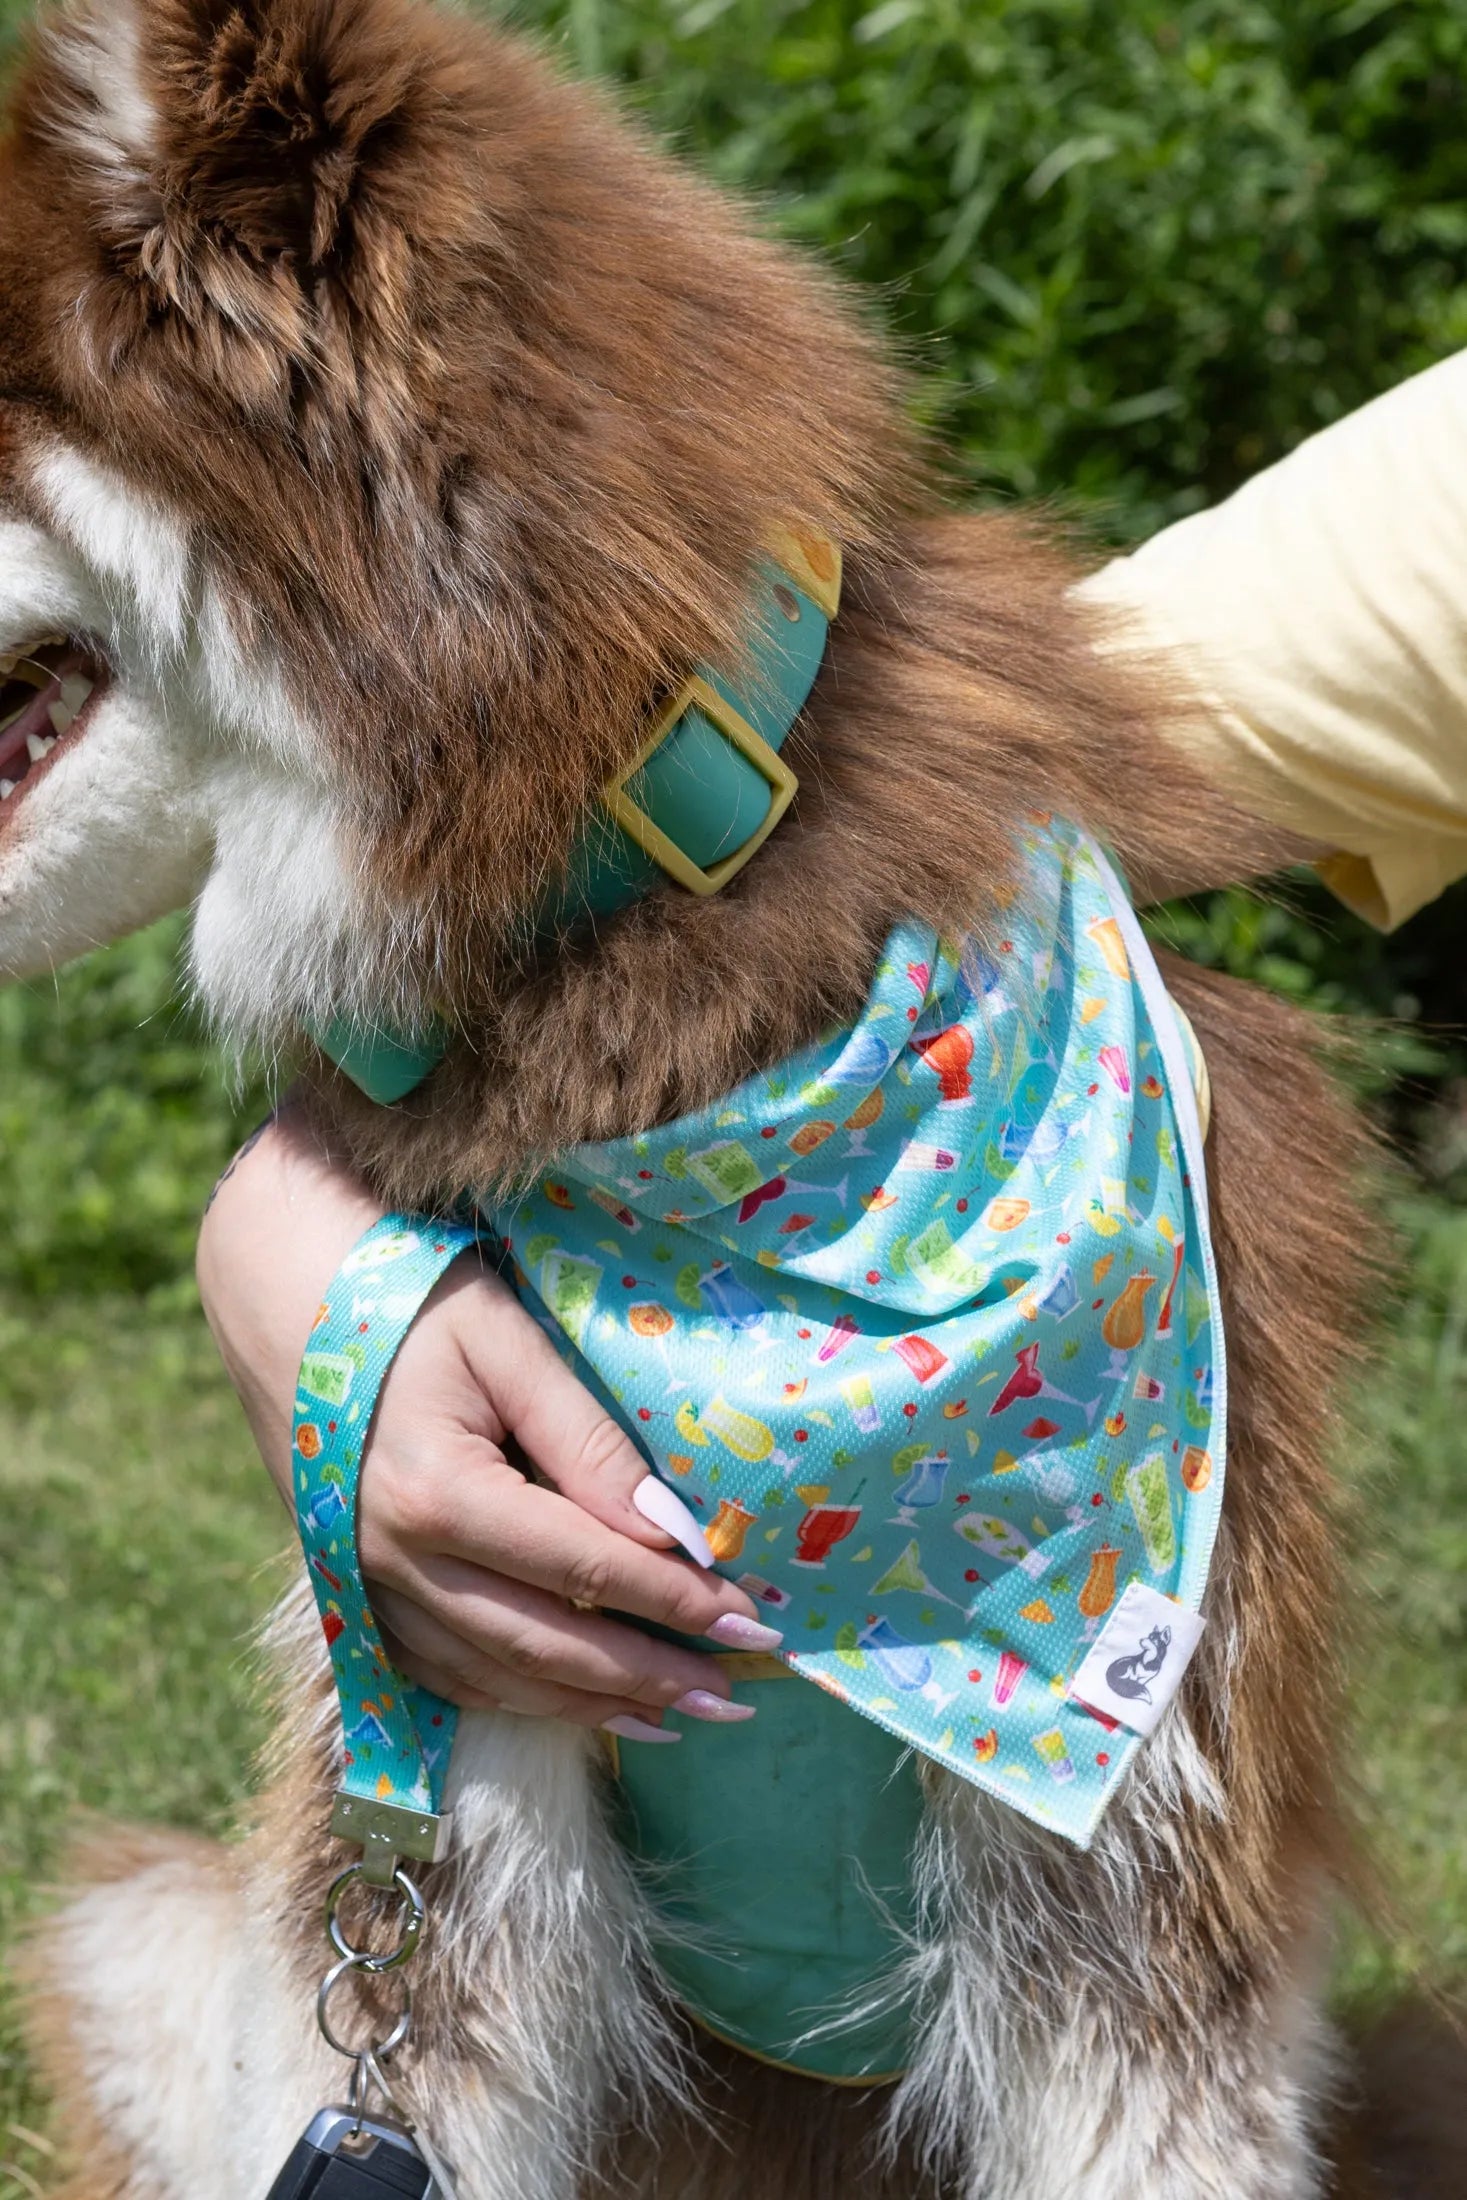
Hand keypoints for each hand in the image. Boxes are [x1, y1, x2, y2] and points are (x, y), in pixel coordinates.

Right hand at [197, 1104, 776, 1737]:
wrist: (278, 1296)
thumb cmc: (409, 1300)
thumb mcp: (509, 1345)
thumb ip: (588, 1442)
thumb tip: (676, 1535)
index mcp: (436, 1493)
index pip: (586, 1568)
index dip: (675, 1601)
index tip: (750, 1619)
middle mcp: (392, 1561)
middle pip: (546, 1647)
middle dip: (651, 1676)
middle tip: (738, 1691)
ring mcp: (364, 1590)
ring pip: (497, 1679)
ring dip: (596, 1705)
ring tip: (683, 1716)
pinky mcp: (354, 1598)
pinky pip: (447, 1675)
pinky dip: (523, 1701)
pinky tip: (586, 1706)